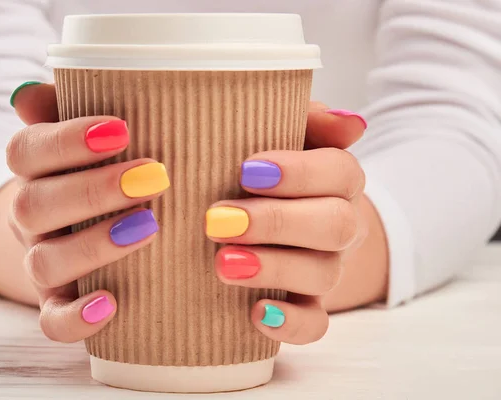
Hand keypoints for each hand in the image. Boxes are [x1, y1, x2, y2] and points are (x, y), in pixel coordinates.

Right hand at [5, 82, 169, 342]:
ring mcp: (42, 263)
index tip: (121, 130)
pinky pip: (51, 320)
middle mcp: (31, 218)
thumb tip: (29, 92)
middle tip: (153, 176)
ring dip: (93, 245)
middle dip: (93, 190)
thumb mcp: (88, 139)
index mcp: (35, 173)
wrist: (80, 232)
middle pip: (34, 204)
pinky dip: (75, 316)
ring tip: (148, 227)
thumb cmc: (99, 172)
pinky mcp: (58, 304)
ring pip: (44, 261)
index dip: (66, 141)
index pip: (26, 152)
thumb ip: (66, 110)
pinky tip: (112, 303)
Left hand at [206, 103, 369, 344]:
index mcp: (338, 179)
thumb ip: (310, 121)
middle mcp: (341, 224)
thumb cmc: (277, 175)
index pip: (339, 171)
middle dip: (276, 222)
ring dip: (273, 268)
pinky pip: (315, 324)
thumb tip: (349, 121)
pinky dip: (289, 322)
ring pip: (322, 274)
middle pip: (334, 225)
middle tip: (219, 220)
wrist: (292, 227)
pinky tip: (255, 312)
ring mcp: (328, 267)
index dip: (299, 172)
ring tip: (222, 263)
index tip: (247, 170)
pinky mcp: (310, 305)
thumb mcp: (291, 138)